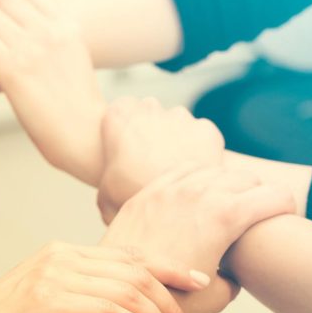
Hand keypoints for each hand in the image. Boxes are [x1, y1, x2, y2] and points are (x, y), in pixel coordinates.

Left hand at [0, 0, 105, 184]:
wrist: (83, 134)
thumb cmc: (76, 106)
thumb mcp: (75, 59)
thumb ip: (56, 40)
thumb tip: (32, 35)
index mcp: (67, 27)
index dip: (11, 1)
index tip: (2, 14)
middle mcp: (50, 32)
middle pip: (7, 1)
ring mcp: (30, 49)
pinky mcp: (12, 70)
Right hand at [0, 241, 211, 312]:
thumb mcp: (44, 305)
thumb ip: (78, 297)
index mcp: (60, 253)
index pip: (126, 255)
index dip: (167, 268)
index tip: (198, 282)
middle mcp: (59, 257)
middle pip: (133, 271)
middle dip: (169, 299)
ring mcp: (52, 276)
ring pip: (126, 290)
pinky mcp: (47, 301)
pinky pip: (108, 310)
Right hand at [97, 97, 224, 221]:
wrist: (175, 201)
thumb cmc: (131, 194)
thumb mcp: (106, 192)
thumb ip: (107, 179)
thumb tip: (107, 205)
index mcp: (119, 114)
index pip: (118, 111)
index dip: (123, 131)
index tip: (127, 150)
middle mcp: (150, 107)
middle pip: (149, 112)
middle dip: (150, 130)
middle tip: (149, 161)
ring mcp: (181, 115)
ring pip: (178, 123)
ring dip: (175, 139)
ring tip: (171, 168)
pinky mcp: (205, 128)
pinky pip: (201, 136)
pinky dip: (198, 149)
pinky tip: (191, 170)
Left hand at [103, 164, 295, 312]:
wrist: (121, 289)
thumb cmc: (170, 298)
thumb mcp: (218, 296)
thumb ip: (238, 278)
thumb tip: (236, 270)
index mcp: (227, 217)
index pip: (278, 196)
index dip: (289, 209)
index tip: (286, 221)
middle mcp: (203, 193)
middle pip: (249, 179)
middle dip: (260, 195)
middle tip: (259, 214)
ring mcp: (174, 188)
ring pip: (217, 170)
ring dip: (231, 184)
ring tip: (231, 203)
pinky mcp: (151, 190)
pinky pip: (185, 170)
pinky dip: (200, 178)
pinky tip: (201, 192)